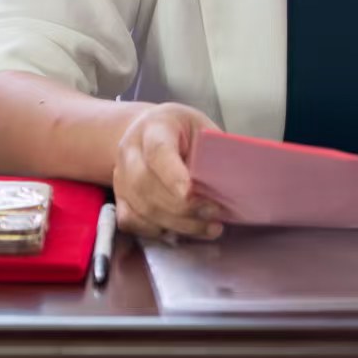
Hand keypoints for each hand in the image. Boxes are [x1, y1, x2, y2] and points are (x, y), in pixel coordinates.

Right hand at [112, 103, 223, 241]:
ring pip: (141, 208)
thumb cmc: (182, 130)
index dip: (173, 175)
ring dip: (177, 223)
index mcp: (154, 126)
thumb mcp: (202, 128)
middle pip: (146, 185)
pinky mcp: (120, 197)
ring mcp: (120, 175)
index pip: (158, 151)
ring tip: (209, 227)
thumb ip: (215, 151)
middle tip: (215, 213)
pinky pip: (131, 222)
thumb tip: (237, 178)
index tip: (192, 194)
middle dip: (182, 207)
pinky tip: (181, 231)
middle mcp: (130, 150)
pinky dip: (157, 231)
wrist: (146, 131)